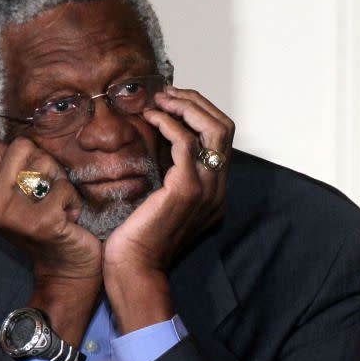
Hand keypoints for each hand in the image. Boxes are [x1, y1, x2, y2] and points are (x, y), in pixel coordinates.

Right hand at [0, 137, 102, 344]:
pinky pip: (64, 187)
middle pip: (21, 147)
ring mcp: (15, 217)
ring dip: (60, 181)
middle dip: (43, 162)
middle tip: (48, 189)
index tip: (29, 179)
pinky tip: (68, 217)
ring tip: (57, 203)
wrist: (64, 269)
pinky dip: (73, 199)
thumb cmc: (41, 227)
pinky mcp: (42, 223)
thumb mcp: (12, 195)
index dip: (20, 156)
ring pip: (45, 163)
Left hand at [103, 86, 234, 332]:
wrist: (135, 267)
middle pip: (224, 128)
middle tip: (168, 93)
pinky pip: (185, 142)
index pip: (222, 138)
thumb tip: (162, 144)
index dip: (201, 112)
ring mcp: (205, 188)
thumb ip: (173, 175)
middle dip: (197, 102)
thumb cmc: (141, 235)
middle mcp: (217, 188)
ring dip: (186, 106)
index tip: (174, 101)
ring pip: (212, 129)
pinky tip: (150, 118)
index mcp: (214, 190)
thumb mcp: (164, 200)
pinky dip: (169, 123)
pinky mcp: (185, 189)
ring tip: (160, 99)